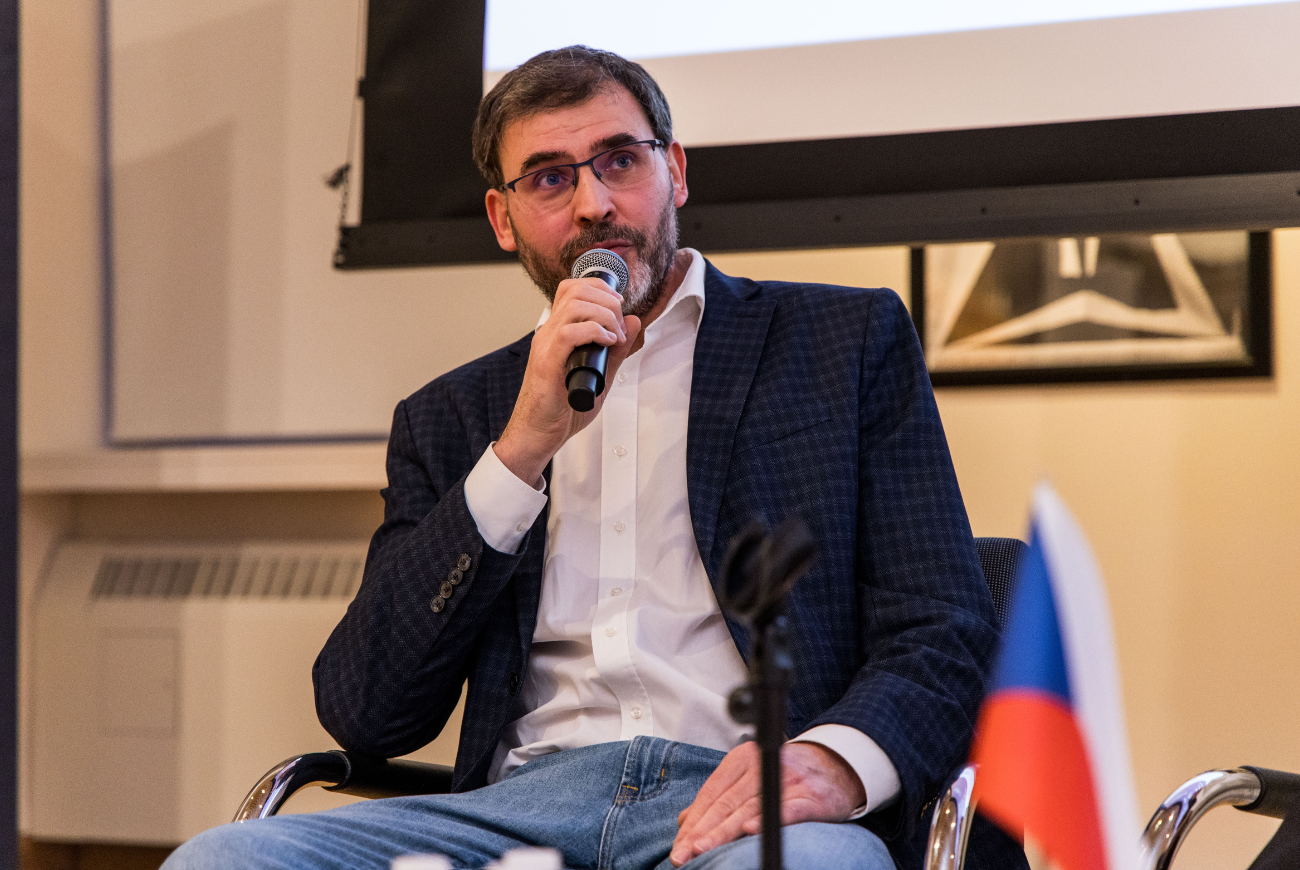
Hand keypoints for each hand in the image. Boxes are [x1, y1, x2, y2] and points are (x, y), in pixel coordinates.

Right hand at [494, 276, 641, 484]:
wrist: (539, 433)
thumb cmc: (562, 408)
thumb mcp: (600, 373)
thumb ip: (616, 349)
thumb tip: (634, 322)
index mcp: (556, 331)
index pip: (572, 288)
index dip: (600, 288)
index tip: (619, 306)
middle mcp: (548, 332)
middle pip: (576, 290)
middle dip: (608, 301)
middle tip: (620, 326)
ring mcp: (546, 345)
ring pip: (574, 304)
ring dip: (604, 314)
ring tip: (615, 336)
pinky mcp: (547, 362)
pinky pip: (570, 332)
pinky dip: (595, 331)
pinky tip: (607, 343)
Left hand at [669, 742, 865, 866]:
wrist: (837, 765)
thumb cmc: (786, 774)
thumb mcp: (749, 776)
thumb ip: (719, 796)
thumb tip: (685, 820)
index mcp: (744, 759)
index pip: (713, 793)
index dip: (694, 821)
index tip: (679, 844)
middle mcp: (763, 767)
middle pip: (727, 803)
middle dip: (702, 831)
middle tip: (684, 853)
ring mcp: (788, 781)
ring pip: (750, 808)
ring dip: (724, 832)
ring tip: (704, 849)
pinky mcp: (812, 797)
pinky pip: (788, 810)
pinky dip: (769, 819)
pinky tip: (751, 832)